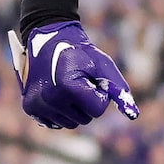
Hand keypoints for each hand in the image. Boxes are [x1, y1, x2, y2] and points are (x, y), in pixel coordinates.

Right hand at [14, 20, 138, 130]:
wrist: (49, 39)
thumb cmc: (80, 52)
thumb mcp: (103, 65)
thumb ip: (119, 89)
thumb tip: (134, 115)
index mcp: (68, 88)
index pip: (97, 110)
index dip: (100, 95)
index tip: (93, 81)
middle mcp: (50, 99)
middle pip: (84, 119)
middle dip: (87, 103)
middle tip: (79, 82)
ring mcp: (38, 105)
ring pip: (70, 123)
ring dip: (74, 109)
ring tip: (68, 86)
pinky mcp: (30, 108)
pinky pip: (55, 123)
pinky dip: (60, 113)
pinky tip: (58, 95)